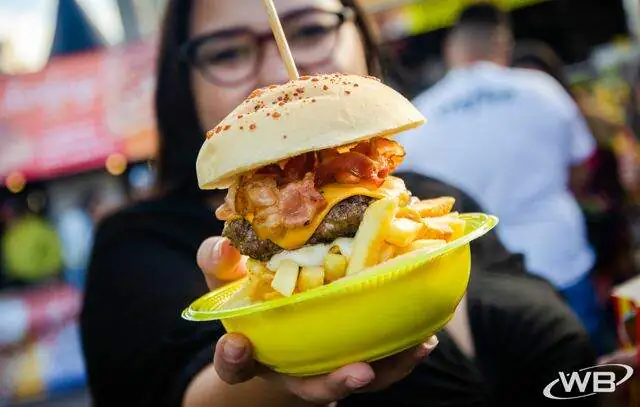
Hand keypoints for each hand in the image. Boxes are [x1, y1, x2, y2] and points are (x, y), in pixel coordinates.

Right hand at [197, 237, 438, 403]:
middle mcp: (290, 368)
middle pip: (309, 387)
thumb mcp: (229, 277)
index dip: (234, 359)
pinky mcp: (352, 357)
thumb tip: (223, 243)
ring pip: (355, 379)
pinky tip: (424, 337)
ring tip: (416, 348)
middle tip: (356, 374)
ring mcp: (323, 367)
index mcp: (253, 350)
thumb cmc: (253, 294)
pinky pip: (380, 364)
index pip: (235, 363)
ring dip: (386, 370)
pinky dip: (402, 354)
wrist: (280, 311)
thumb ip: (219, 261)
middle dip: (334, 384)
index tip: (236, 344)